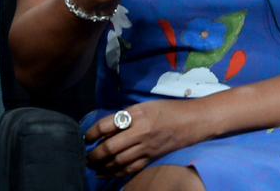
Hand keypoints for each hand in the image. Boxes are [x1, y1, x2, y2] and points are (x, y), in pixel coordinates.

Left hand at [85, 100, 203, 177]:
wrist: (193, 121)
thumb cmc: (168, 110)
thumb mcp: (146, 106)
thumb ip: (126, 117)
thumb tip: (105, 133)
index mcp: (138, 114)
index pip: (106, 125)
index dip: (91, 133)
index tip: (87, 138)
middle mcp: (141, 131)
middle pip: (109, 147)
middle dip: (93, 155)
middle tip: (86, 156)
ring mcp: (146, 147)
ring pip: (116, 161)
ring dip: (100, 165)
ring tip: (92, 164)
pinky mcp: (151, 158)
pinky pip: (128, 169)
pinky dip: (113, 173)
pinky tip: (104, 173)